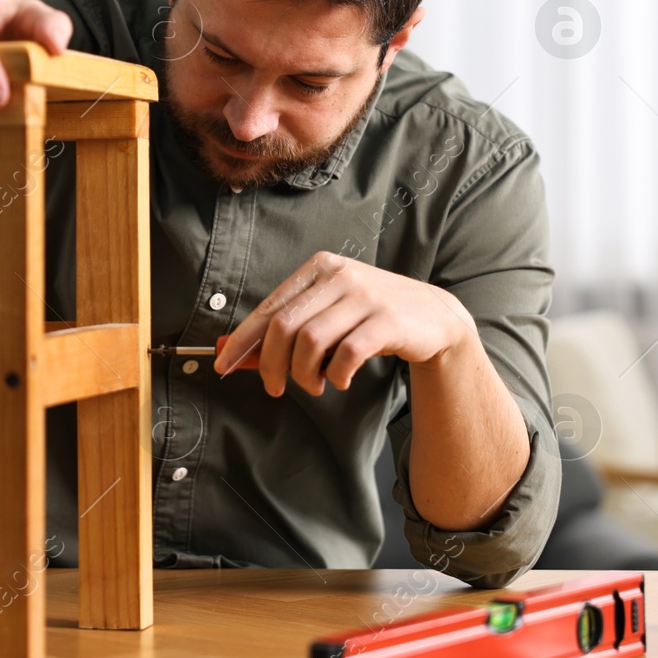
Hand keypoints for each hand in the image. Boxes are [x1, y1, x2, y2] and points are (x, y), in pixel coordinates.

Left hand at [211, 251, 476, 394]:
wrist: (435, 317)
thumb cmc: (371, 318)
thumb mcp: (330, 313)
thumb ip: (292, 328)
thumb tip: (240, 353)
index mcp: (319, 269)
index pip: (269, 308)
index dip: (242, 340)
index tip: (223, 365)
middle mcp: (339, 276)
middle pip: (284, 326)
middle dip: (271, 364)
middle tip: (274, 388)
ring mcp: (365, 295)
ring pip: (311, 341)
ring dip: (304, 373)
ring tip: (314, 386)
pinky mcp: (388, 320)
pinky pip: (346, 353)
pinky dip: (335, 374)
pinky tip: (338, 381)